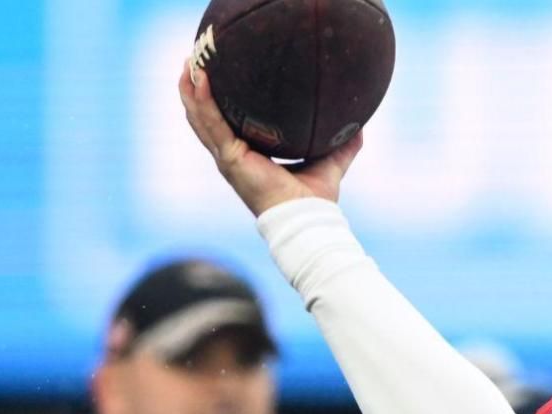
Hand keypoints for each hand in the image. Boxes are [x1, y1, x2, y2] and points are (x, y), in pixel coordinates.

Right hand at [178, 59, 362, 216]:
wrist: (308, 218)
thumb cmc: (316, 199)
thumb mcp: (331, 162)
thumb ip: (343, 144)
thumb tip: (362, 125)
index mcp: (248, 156)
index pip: (225, 124)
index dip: (216, 101)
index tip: (215, 73)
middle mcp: (232, 156)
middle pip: (204, 117)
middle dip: (194, 88)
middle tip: (194, 58)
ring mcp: (227, 157)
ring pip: (199, 118)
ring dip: (190, 89)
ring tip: (189, 61)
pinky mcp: (230, 159)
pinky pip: (212, 123)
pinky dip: (203, 100)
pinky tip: (200, 77)